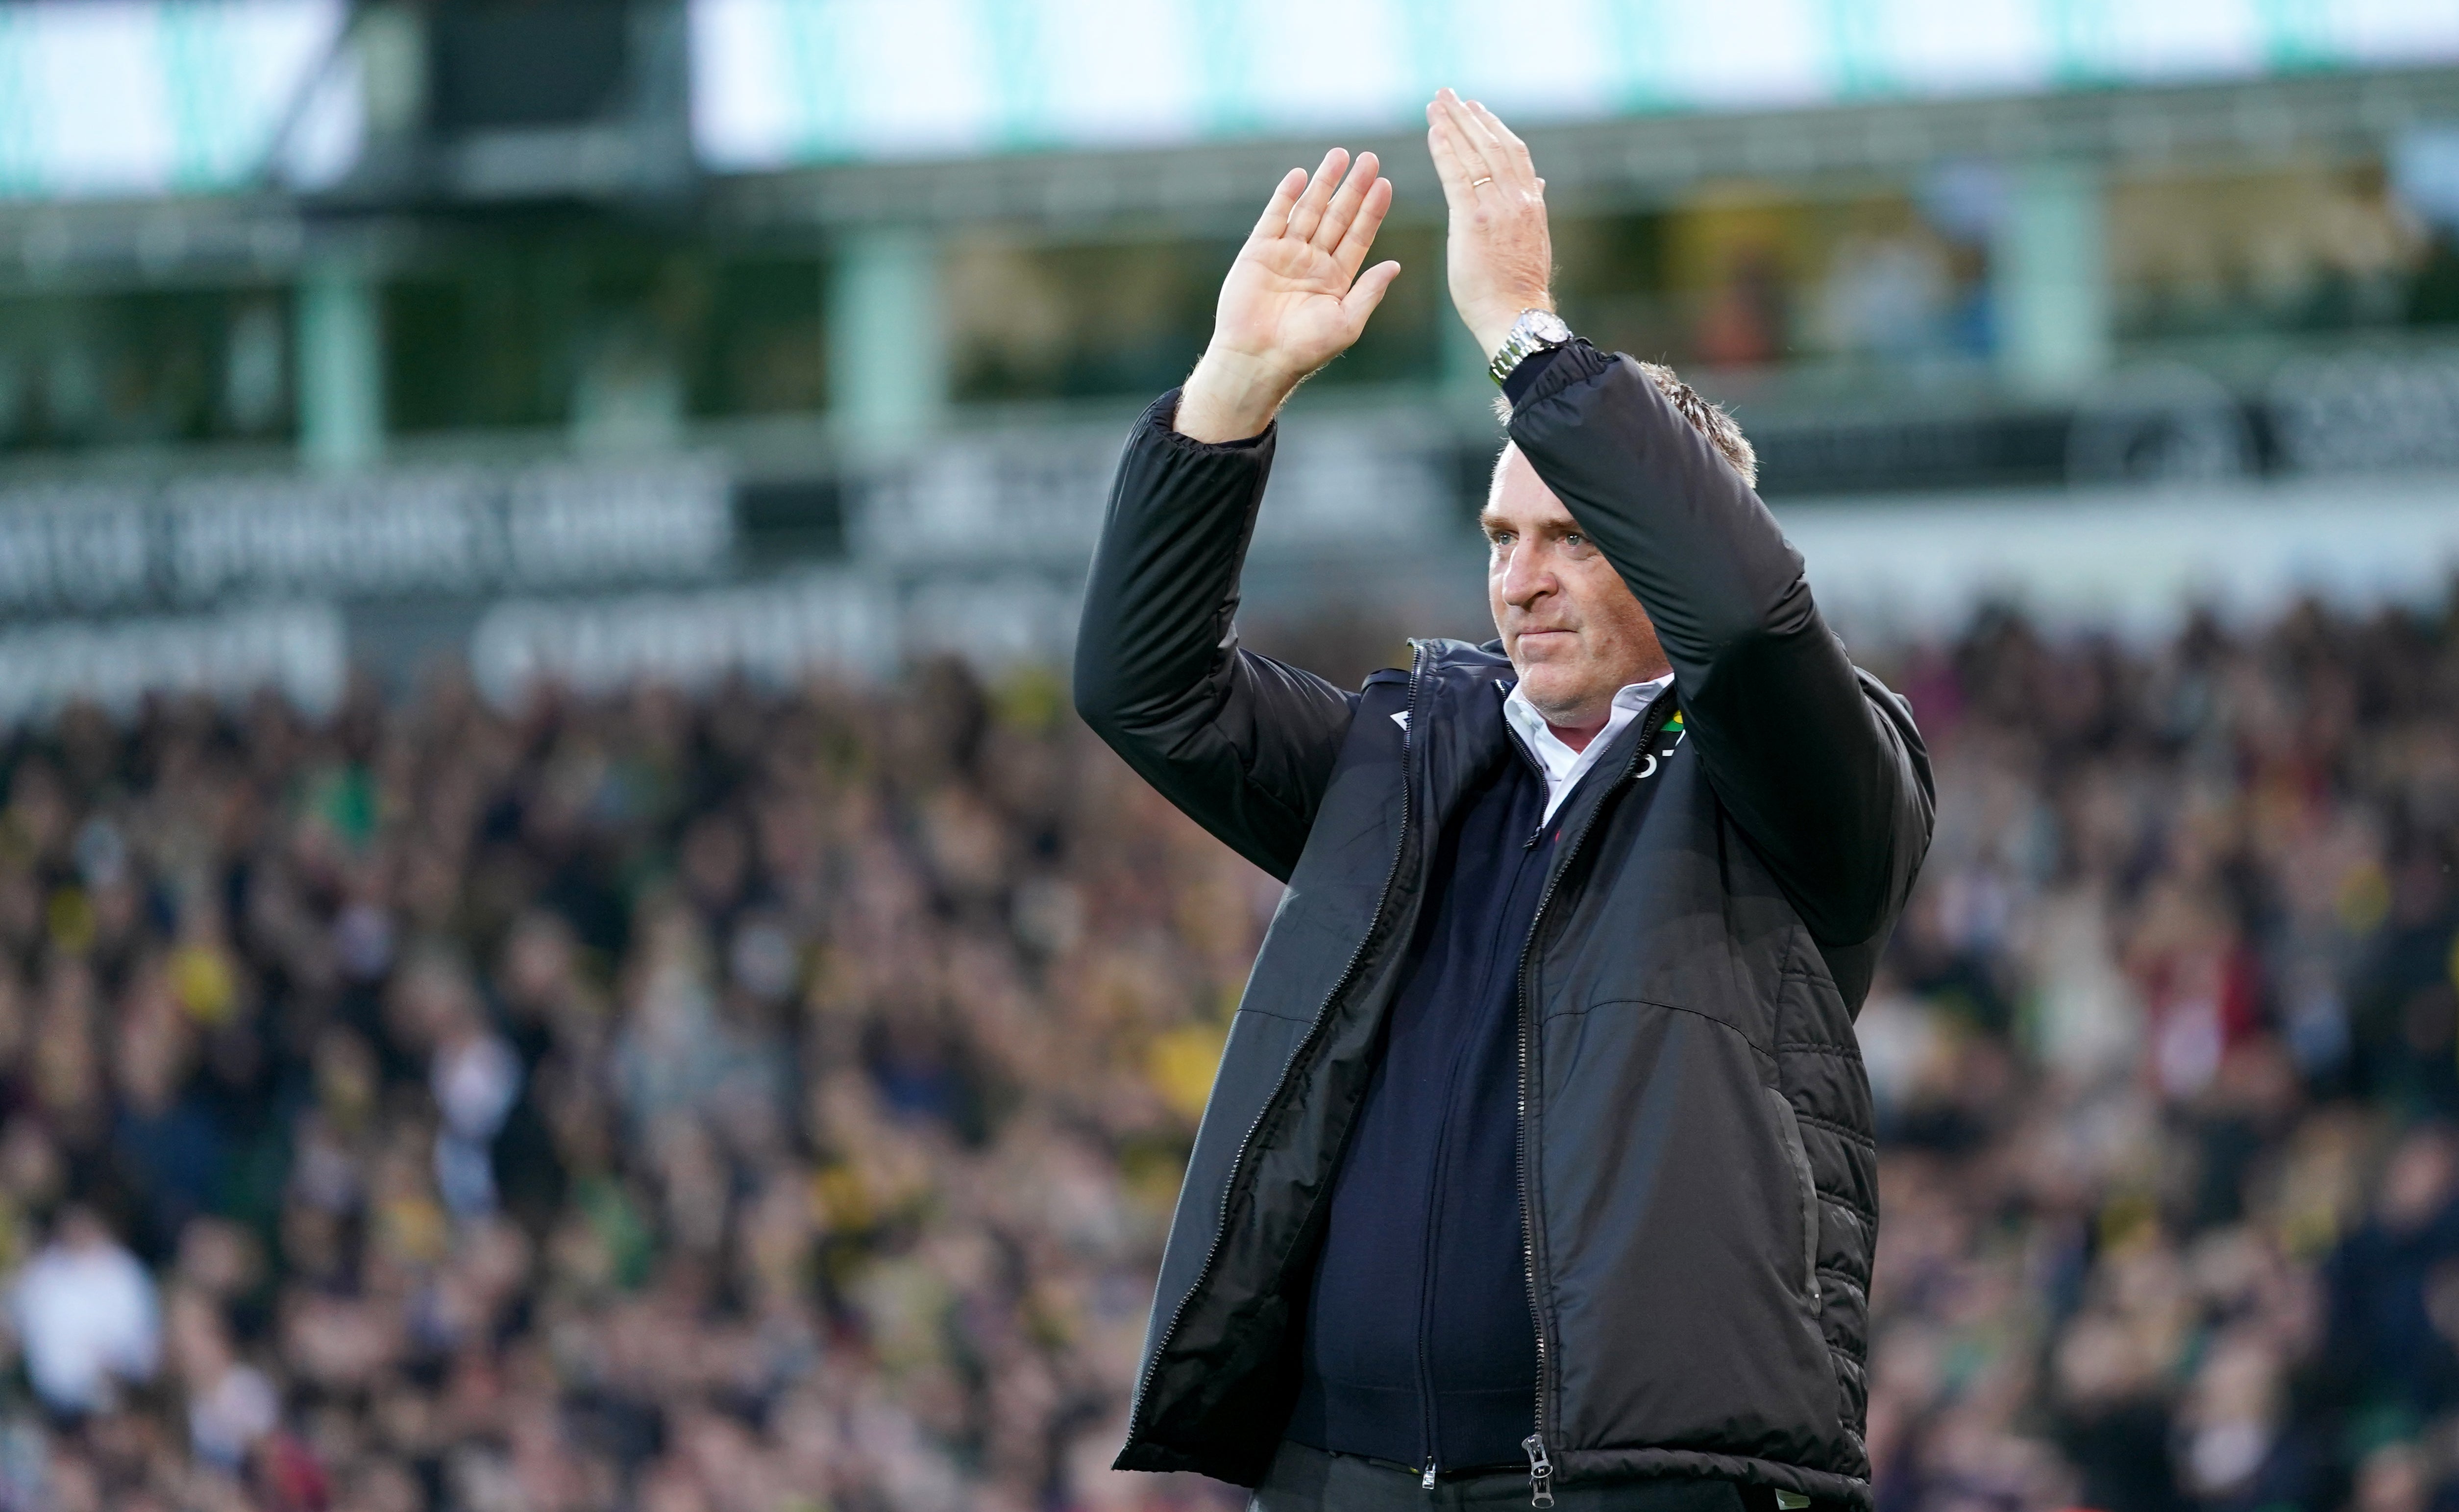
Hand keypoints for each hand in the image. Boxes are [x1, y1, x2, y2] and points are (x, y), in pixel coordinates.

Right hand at [1175, 149, 1399, 442]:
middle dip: (1353, 188)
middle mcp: (1313, 262)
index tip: (1386, 183)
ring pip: (1309, 210)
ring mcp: (1286, 254)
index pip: (1359, 236)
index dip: (1372, 210)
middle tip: (1369, 159)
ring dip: (1324, 183)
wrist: (1257, 359)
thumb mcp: (1346, 322)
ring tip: (1339, 155)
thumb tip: (1396, 265)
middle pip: (1338, 216)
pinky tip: (1300, 175)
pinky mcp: (1258, 252)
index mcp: (1337, 279)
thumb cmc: (1304, 349)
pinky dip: (1286, 196)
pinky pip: (1274, 218)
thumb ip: (1369, 291)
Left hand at [1426, 89, 1553, 360]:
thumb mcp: (1533, 240)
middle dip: (1469, 116)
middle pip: (1493, 144)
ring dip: (1454, 125)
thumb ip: (1531, 207)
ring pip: (1476, 153)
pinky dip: (1445, 150)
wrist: (1516, 316)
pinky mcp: (1474, 221)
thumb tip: (1537, 183)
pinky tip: (1433, 132)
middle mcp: (1517, 199)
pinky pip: (1457, 176)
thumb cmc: (1518, 288)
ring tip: (1437, 104)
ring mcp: (1497, 208)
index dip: (1493, 127)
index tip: (1476, 108)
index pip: (1512, 153)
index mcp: (1531, 203)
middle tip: (1449, 94)